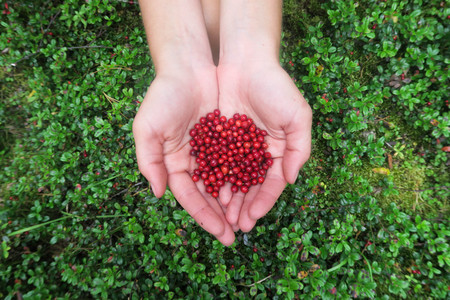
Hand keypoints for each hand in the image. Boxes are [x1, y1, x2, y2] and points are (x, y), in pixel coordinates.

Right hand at [133, 66, 235, 245]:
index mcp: (173, 164)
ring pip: (225, 183)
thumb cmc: (163, 96)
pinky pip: (239, 162)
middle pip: (208, 196)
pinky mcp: (228, 139)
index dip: (203, 216)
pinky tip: (256, 191)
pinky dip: (245, 177)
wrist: (188, 66)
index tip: (220, 233)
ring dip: (236, 202)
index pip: (189, 197)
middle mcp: (193, 161)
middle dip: (221, 216)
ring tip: (248, 220)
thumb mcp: (147, 127)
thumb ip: (148, 161)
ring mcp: (211, 151)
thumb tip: (159, 193)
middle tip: (236, 236)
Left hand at [217, 62, 311, 231]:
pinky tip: (209, 193)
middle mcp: (258, 153)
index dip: (264, 202)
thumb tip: (291, 180)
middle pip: (251, 187)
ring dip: (229, 199)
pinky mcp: (220, 139)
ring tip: (223, 216)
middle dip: (244, 207)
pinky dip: (215, 179)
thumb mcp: (297, 116)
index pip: (272, 184)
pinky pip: (217, 164)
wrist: (246, 61)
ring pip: (233, 180)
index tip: (253, 218)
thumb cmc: (276, 87)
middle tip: (236, 226)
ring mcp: (238, 147)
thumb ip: (299, 149)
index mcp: (278, 151)